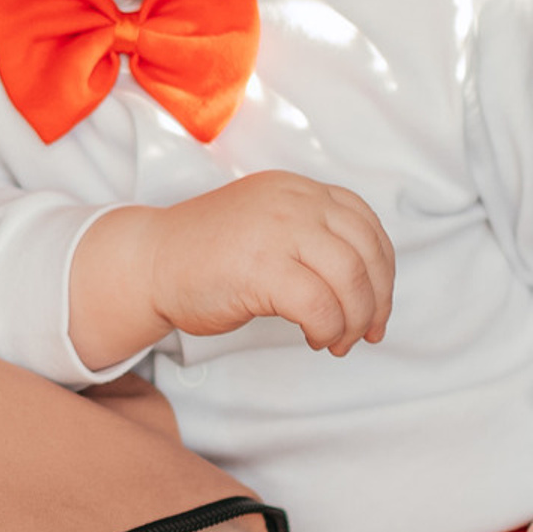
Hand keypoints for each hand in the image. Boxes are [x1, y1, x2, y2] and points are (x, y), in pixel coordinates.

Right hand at [67, 175, 393, 368]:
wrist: (149, 261)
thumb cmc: (205, 254)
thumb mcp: (268, 225)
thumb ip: (309, 236)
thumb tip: (362, 284)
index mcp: (298, 190)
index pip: (365, 224)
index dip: (383, 269)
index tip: (377, 304)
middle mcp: (294, 202)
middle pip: (365, 253)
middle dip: (376, 301)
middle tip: (367, 333)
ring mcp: (279, 231)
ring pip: (350, 279)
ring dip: (355, 320)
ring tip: (339, 341)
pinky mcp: (262, 268)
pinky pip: (320, 306)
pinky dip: (328, 329)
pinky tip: (317, 339)